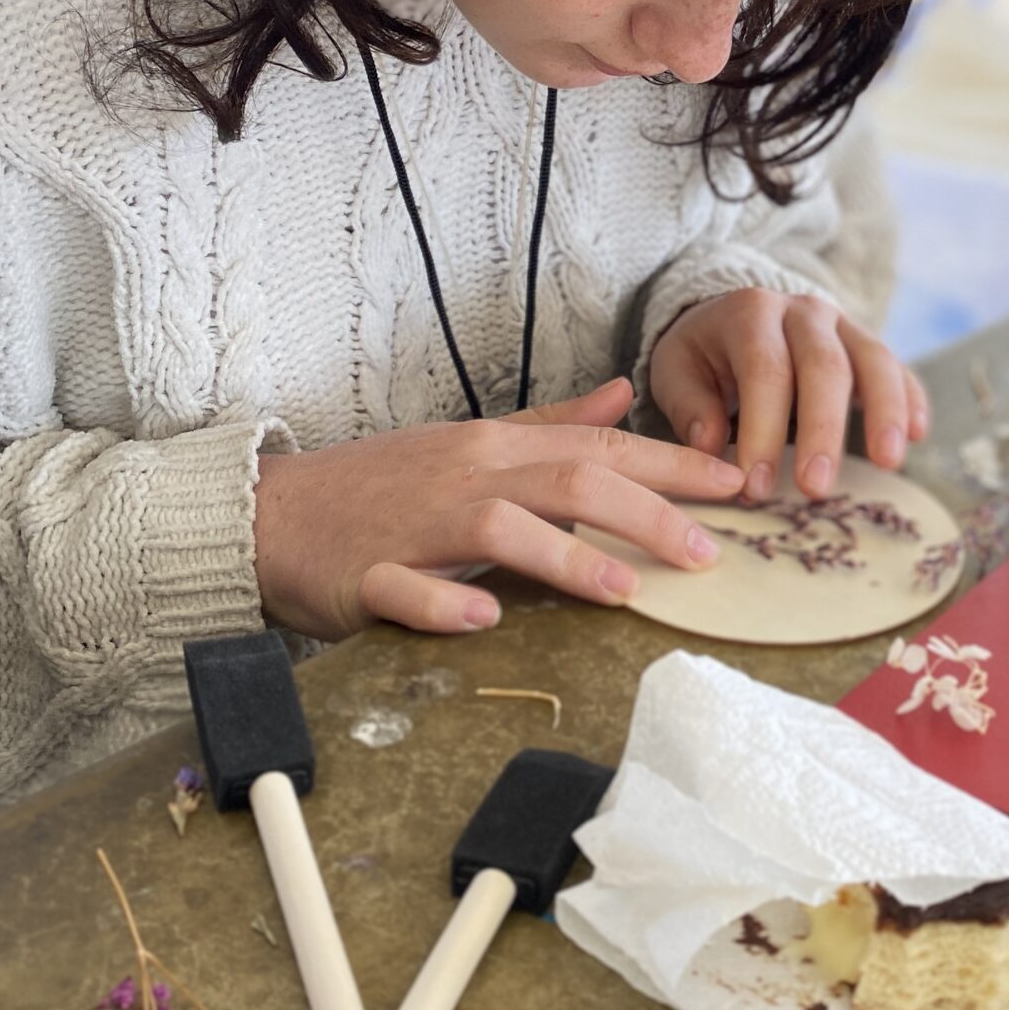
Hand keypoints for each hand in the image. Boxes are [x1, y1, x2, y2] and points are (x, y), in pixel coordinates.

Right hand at [252, 378, 744, 637]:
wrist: (271, 514)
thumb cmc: (381, 487)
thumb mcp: (473, 443)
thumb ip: (552, 424)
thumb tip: (625, 394)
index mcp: (495, 449)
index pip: (599, 448)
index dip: (672, 466)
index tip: (737, 485)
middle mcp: (465, 477)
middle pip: (568, 481)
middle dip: (646, 513)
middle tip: (709, 554)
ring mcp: (415, 527)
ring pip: (499, 528)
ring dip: (564, 556)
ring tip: (623, 587)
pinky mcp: (367, 575)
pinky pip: (408, 589)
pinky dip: (447, 600)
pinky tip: (485, 615)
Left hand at [649, 289, 929, 502]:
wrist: (732, 315)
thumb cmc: (704, 355)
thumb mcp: (676, 369)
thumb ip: (688, 405)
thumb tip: (712, 447)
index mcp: (751, 314)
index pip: (765, 371)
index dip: (763, 430)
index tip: (756, 486)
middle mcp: (803, 312)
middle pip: (824, 365)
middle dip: (823, 430)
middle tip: (815, 488)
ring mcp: (844, 326)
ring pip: (874, 359)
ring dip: (885, 412)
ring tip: (889, 463)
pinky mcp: (869, 346)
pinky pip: (899, 368)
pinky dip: (912, 399)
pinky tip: (919, 435)